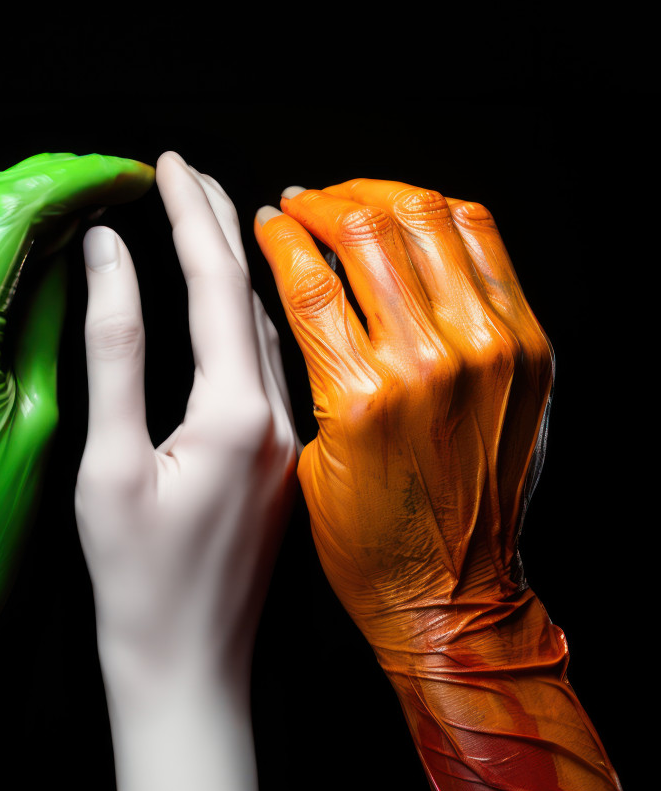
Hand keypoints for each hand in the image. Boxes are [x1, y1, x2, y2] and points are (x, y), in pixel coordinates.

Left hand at [0, 152, 152, 790]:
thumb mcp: (45, 405)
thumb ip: (52, 306)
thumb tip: (80, 235)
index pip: (15, 208)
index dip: (81, 179)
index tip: (130, 176)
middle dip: (54, 176)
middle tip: (115, 182)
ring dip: (20, 192)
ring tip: (83, 200)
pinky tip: (31, 229)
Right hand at [76, 152, 296, 790]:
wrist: (189, 668)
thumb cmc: (137, 581)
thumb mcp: (108, 462)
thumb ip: (113, 352)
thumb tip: (111, 259)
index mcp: (238, 412)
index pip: (215, 280)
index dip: (190, 213)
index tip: (169, 162)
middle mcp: (280, 416)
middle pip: (250, 292)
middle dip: (218, 222)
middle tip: (186, 170)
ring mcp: (288, 439)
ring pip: (266, 327)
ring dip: (235, 267)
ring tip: (204, 217)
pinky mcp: (282, 460)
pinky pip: (270, 365)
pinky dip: (245, 316)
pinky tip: (231, 303)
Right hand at [256, 179, 625, 790]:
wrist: (453, 591)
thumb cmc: (369, 540)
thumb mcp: (310, 454)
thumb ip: (306, 362)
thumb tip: (300, 282)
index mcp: (359, 395)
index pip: (309, 277)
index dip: (278, 234)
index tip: (265, 219)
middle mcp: (430, 363)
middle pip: (368, 233)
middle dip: (324, 203)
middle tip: (303, 202)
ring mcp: (488, 350)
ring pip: (429, 222)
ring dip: (379, 198)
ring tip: (350, 201)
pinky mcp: (525, 349)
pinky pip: (484, 245)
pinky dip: (442, 217)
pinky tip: (412, 218)